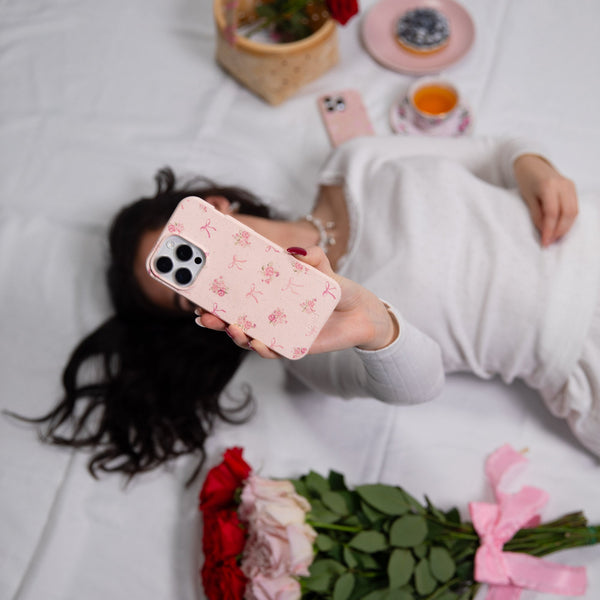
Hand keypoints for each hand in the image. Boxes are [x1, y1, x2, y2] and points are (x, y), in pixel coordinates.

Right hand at [195, 247, 397, 358]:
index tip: (196, 294)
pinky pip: (271, 351)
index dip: (213, 297)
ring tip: (233, 328)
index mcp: (266, 293)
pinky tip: (259, 343)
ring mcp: (277, 332)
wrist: (361, 312)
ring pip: (247, 337)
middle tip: (204, 315)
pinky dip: (262, 349)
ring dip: (235, 335)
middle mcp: (266, 314)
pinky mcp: (291, 347)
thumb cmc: (335, 287)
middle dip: (214, 319)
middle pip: (231, 318)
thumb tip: (296, 252)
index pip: (234, 295)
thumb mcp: (323, 267)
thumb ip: (312, 257)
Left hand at [514, 154, 577, 246]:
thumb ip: (537, 214)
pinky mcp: (573, 188)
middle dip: (559, 231)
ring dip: (565, 227)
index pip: (552, 213)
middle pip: (567, 213)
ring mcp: (570, 185)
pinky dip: (568, 220)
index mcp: (548, 186)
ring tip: (554, 238)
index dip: (549, 230)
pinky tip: (559, 228)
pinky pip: (574, 207)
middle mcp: (563, 185)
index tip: (544, 242)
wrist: (532, 164)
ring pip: (574, 212)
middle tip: (549, 242)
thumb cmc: (526, 180)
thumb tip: (545, 231)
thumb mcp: (527, 198)